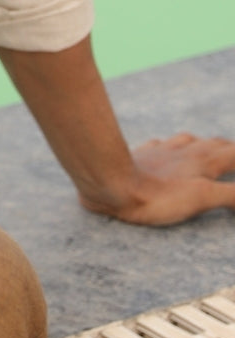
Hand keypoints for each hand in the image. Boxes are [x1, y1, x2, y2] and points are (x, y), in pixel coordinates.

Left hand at [79, 132, 234, 225]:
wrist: (113, 182)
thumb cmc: (159, 195)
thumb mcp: (202, 197)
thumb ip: (232, 194)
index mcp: (203, 160)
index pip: (234, 153)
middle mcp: (185, 150)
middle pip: (215, 145)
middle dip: (230, 149)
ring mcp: (163, 150)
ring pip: (188, 140)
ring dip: (202, 143)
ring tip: (208, 147)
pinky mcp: (143, 154)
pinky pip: (160, 144)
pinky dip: (170, 146)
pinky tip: (164, 147)